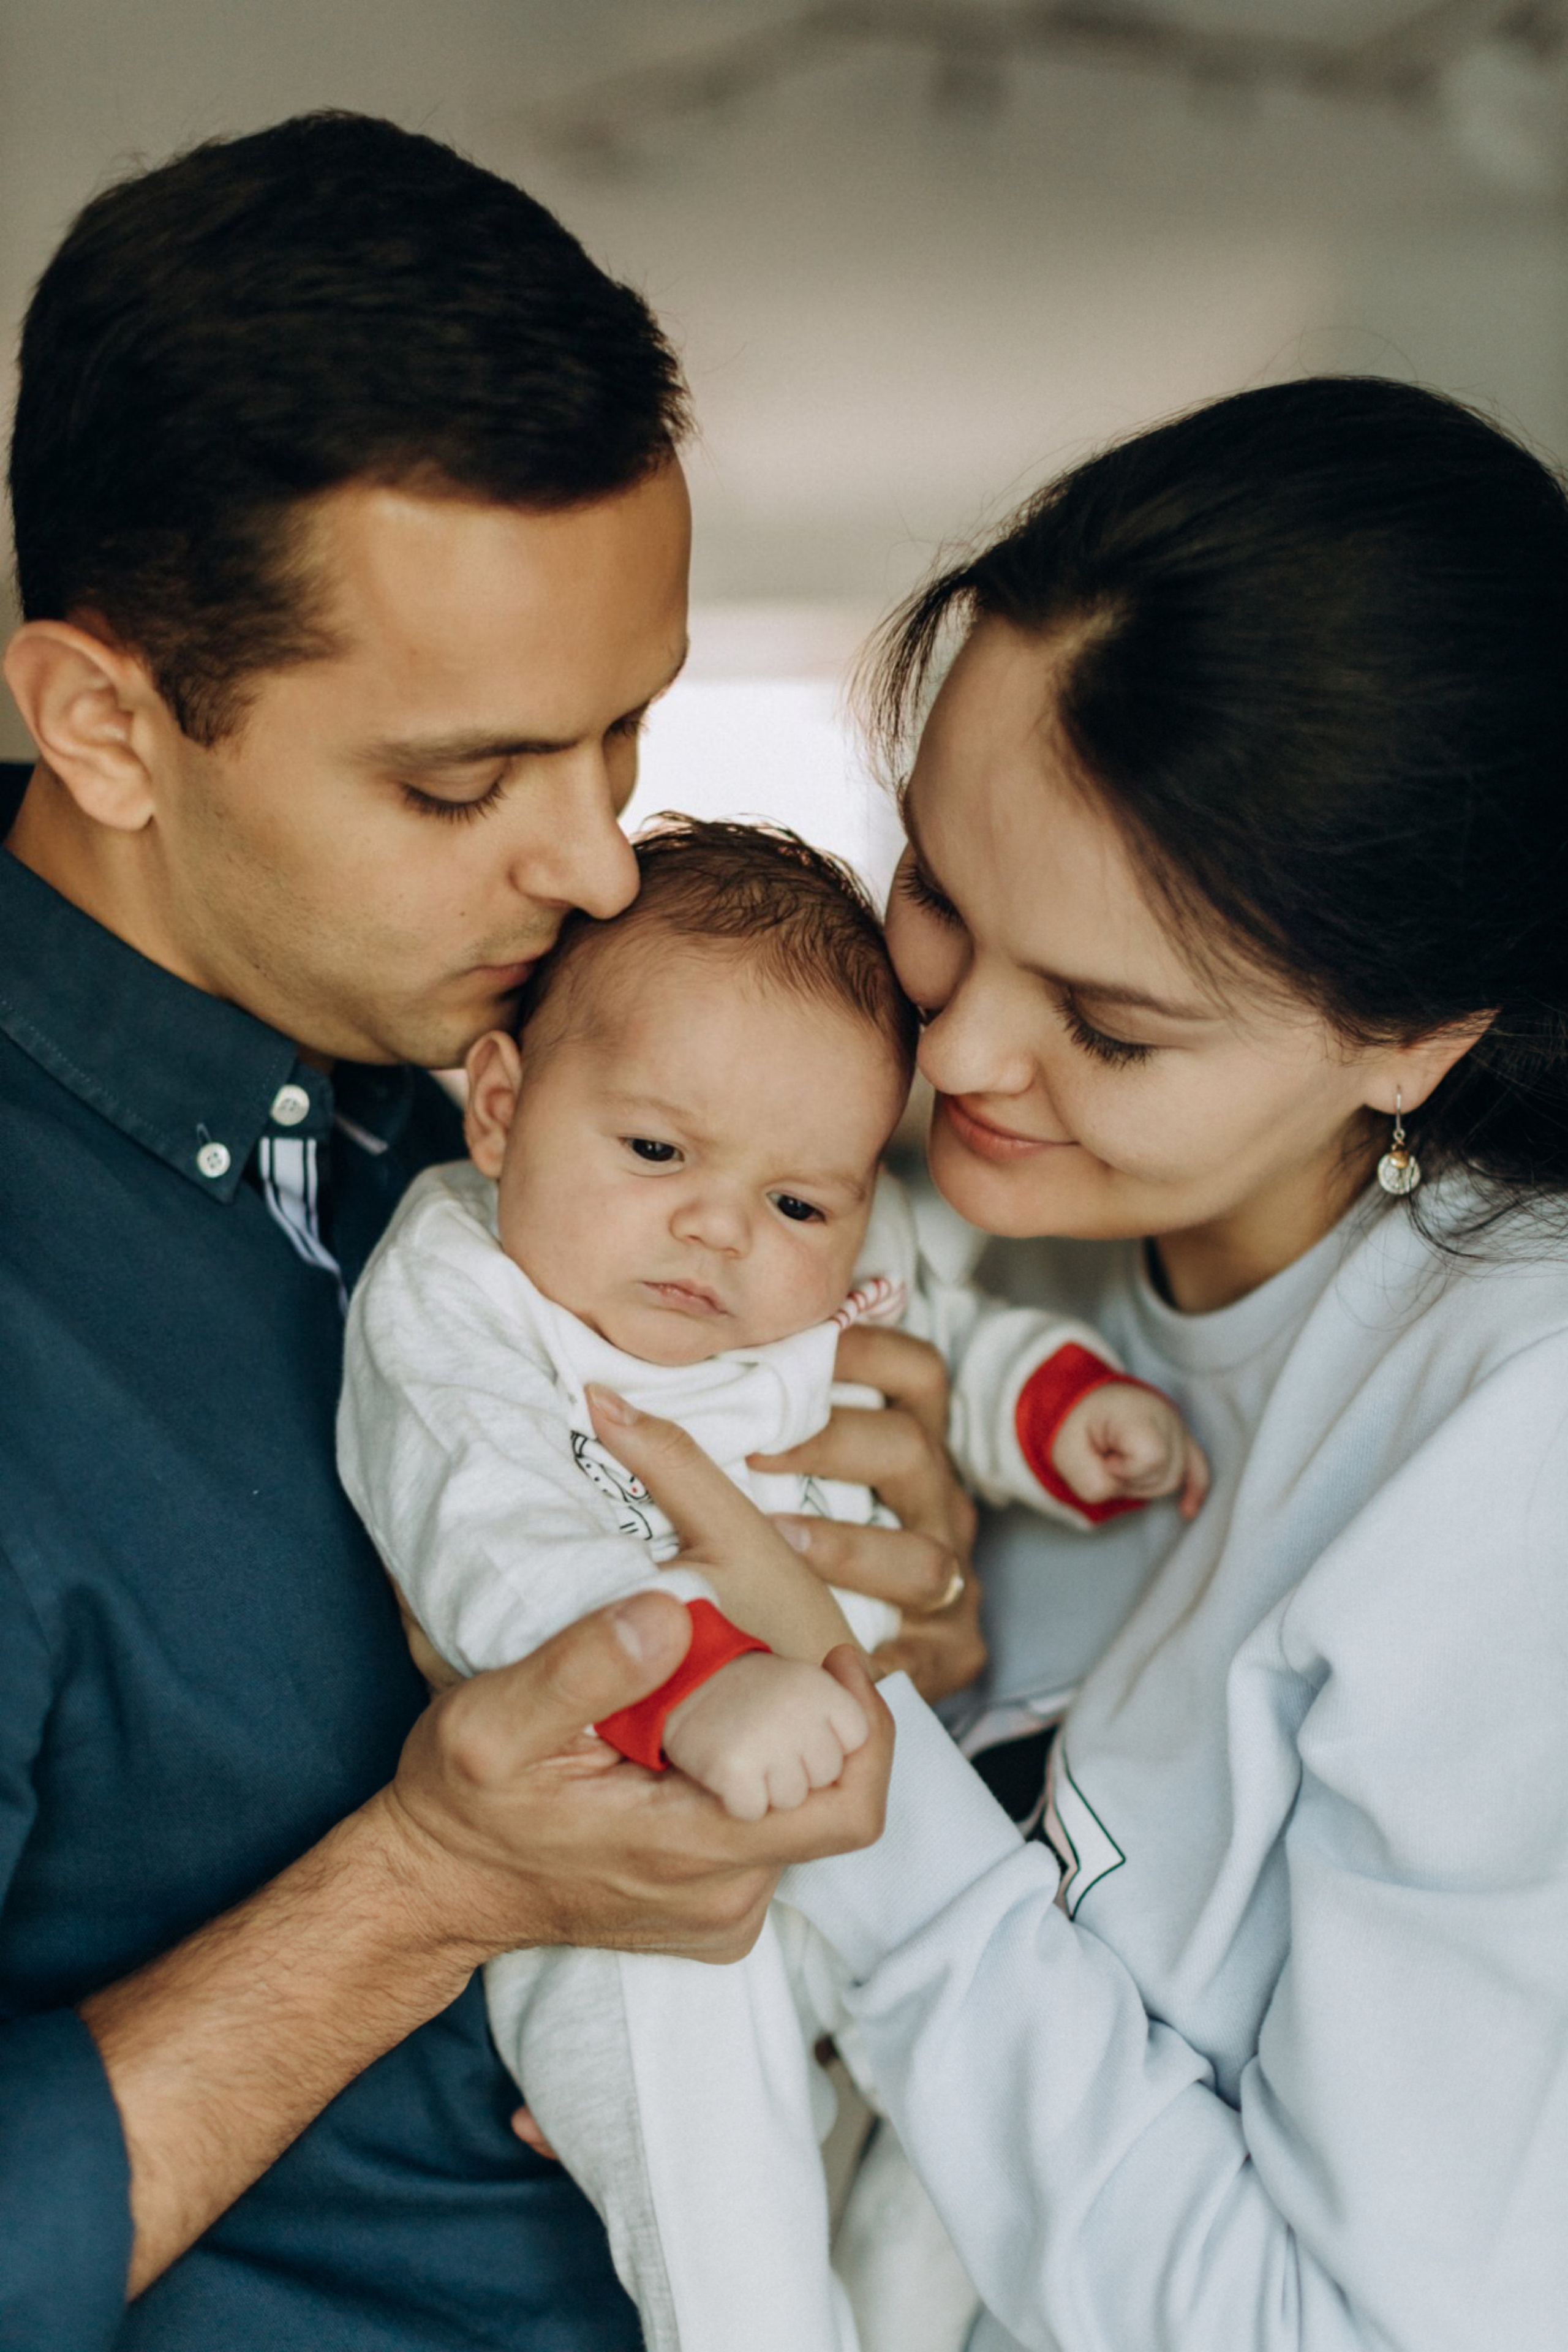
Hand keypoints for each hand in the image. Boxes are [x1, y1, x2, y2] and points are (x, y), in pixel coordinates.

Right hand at [376, 1589, 890, 1968]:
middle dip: (810, 1722)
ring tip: (710, 1698)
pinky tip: (696, 1747)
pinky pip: (765, 1839)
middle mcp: (721, 1897)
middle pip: (827, 1801)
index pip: (843, 1806)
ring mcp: (718, 1914)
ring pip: (795, 1815)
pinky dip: (751, 1784)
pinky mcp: (709, 1916)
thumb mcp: (493, 1721)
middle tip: (756, 1662)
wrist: (431, 1889)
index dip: (863, 1728)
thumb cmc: (460, 1803)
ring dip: (775, 1750)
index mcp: (688, 1850)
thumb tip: (671, 1617)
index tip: (837, 1659)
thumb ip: (585, 1668)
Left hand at [752, 1324, 985, 1703]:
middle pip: (912, 1449)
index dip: (863, 1349)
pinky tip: (819, 1657)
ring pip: (925, 1558)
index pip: (915, 1374)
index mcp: (914, 1452)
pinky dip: (875, 1659)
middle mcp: (939, 1507)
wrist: (881, 1679)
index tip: (791, 1343)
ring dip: (848, 1548)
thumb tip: (614, 1400)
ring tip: (780, 1545)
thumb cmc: (822, 1560)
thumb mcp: (801, 1489)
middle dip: (831, 1443)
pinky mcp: (952, 1652)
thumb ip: (748, 1436)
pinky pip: (923, 1654)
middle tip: (754, 1450)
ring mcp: (952, 1581)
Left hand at [1052, 1384, 1208, 1519]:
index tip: (1104, 1458)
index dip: (1125, 1471)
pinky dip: (1194, 1490)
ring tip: (1120, 1462)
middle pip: (1165, 1474)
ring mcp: (1176, 1428)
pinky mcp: (1181, 1439)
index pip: (1153, 1457)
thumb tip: (1116, 1492)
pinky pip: (1198, 1468)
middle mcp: (1165, 1417)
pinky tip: (1187, 1510)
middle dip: (1131, 1481)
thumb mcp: (1067, 1451)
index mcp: (1137, 1413)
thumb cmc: (1077, 1424)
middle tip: (1106, 1460)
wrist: (1085, 1401)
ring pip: (1174, 1478)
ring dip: (1144, 1483)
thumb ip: (1090, 1481)